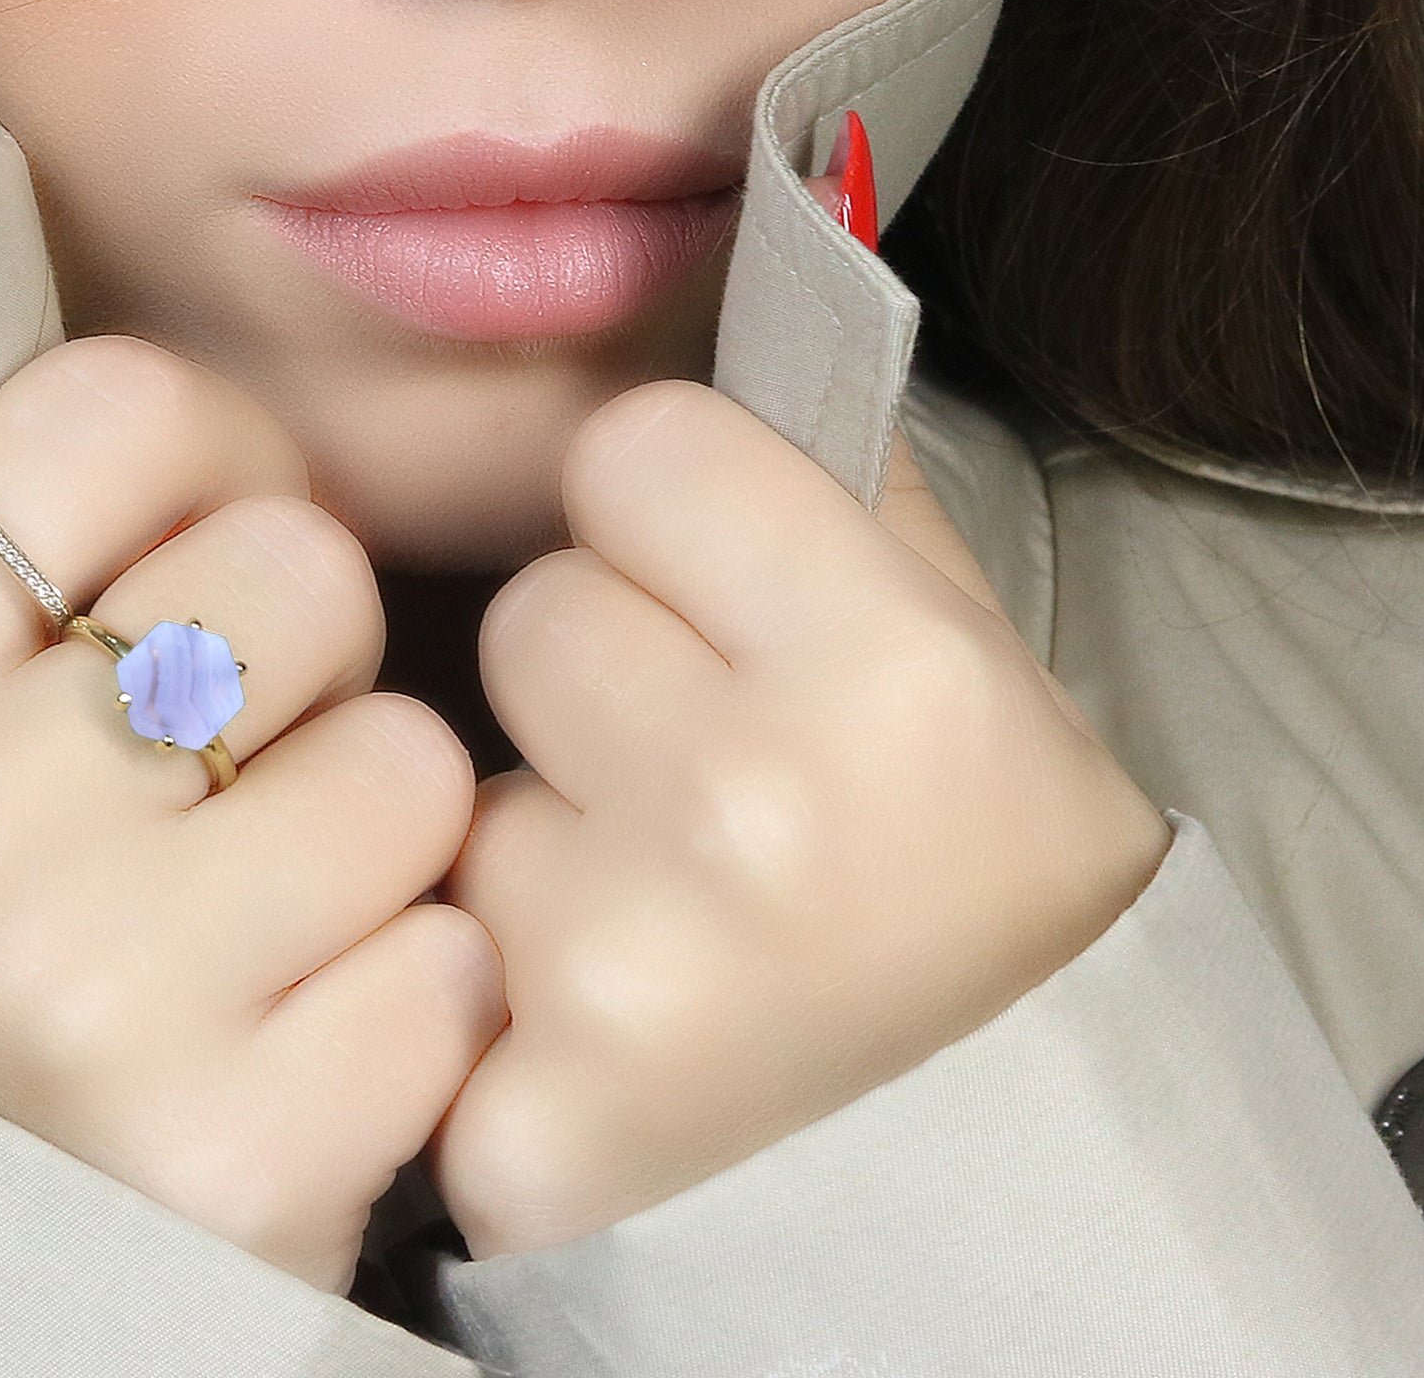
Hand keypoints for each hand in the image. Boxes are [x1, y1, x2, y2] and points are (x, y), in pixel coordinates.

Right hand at [0, 335, 501, 1289]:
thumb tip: (98, 321)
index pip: (105, 408)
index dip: (217, 452)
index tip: (219, 535)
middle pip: (294, 567)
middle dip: (306, 660)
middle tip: (232, 774)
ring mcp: (92, 995)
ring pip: (410, 760)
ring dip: (380, 840)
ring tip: (269, 923)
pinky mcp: (240, 1147)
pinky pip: (456, 955)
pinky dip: (416, 1000)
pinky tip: (308, 1044)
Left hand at [432, 381, 1169, 1256]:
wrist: (1000, 1158)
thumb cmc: (965, 854)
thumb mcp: (959, 635)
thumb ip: (819, 464)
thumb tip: (704, 264)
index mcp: (885, 671)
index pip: (635, 444)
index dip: (672, 510)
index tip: (724, 586)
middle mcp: (755, 806)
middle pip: (535, 603)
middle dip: (597, 664)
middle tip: (702, 769)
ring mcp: (625, 963)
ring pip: (451, 767)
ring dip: (529, 813)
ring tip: (650, 890)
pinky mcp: (527, 1103)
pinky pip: (422, 933)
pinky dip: (484, 965)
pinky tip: (590, 1001)